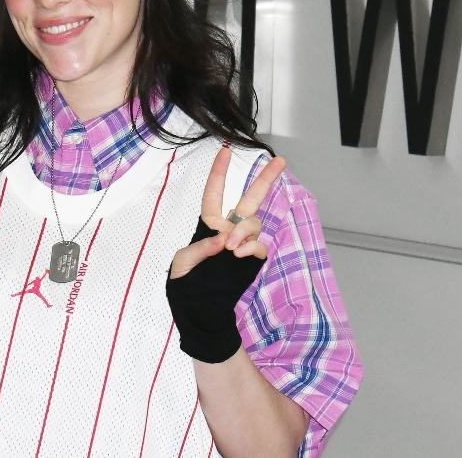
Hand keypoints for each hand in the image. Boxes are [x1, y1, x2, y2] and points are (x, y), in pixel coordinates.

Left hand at [165, 146, 286, 362]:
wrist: (200, 311)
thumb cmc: (186, 286)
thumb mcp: (181, 264)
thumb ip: (199, 248)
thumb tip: (222, 240)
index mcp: (208, 225)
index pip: (214, 193)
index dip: (219, 172)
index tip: (226, 150)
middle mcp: (228, 230)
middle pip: (249, 199)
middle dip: (264, 180)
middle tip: (280, 161)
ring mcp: (242, 244)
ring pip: (253, 224)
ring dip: (244, 230)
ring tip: (231, 247)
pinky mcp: (252, 260)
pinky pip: (259, 246)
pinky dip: (251, 246)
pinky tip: (238, 253)